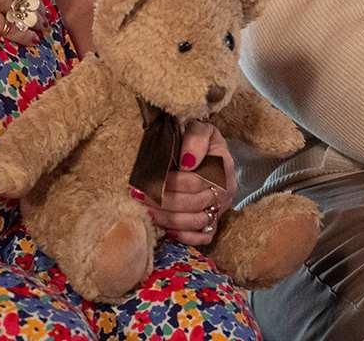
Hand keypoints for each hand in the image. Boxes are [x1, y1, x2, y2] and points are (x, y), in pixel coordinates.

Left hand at [137, 121, 237, 245]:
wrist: (207, 152)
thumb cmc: (198, 140)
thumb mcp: (200, 127)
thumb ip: (196, 137)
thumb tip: (187, 162)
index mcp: (223, 167)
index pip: (196, 182)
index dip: (172, 183)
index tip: (149, 179)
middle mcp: (225, 192)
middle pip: (194, 203)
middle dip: (163, 201)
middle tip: (138, 195)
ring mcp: (220, 209)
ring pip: (196, 222)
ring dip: (168, 219)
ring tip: (146, 211)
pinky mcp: (213, 223)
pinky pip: (203, 237)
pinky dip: (184, 236)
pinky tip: (165, 229)